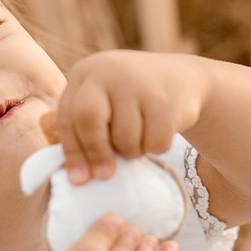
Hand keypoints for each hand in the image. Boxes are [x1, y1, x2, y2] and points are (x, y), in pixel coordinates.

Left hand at [55, 51, 208, 183]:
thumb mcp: (104, 105)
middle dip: (96, 153)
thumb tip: (78, 179)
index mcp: (85, 73)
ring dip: (132, 151)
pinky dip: (156, 148)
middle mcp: (108, 71)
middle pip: (89, 120)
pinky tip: (159, 131)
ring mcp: (138, 82)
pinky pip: (155, 142)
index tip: (79, 180)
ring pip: (125, 138)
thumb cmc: (132, 102)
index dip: (73, 152)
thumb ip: (85, 132)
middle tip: (106, 175)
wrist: (182, 79)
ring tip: (139, 138)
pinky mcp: (165, 99)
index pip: (68, 118)